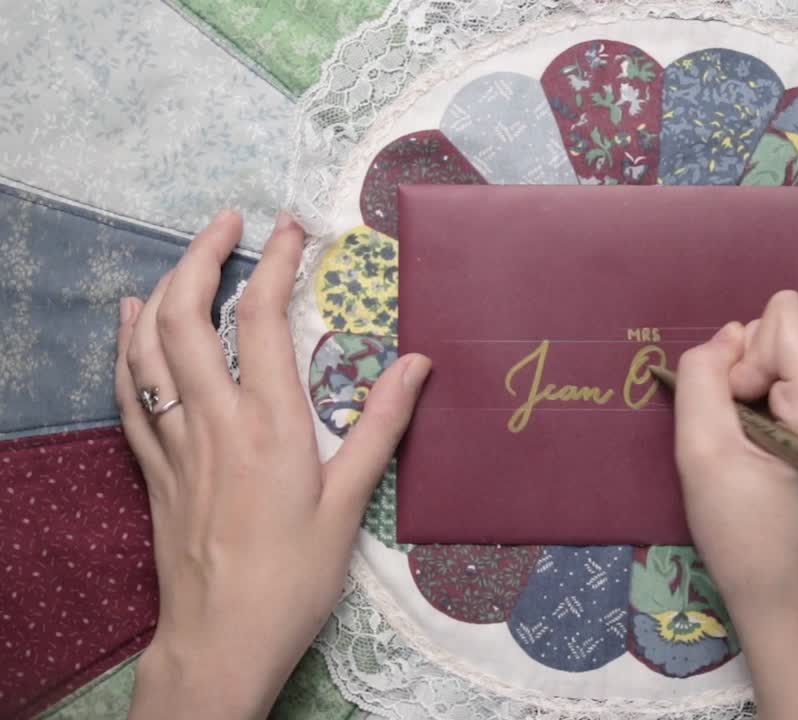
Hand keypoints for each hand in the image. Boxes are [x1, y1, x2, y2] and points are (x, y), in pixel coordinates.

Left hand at [115, 210, 430, 718]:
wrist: (222, 638)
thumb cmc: (295, 577)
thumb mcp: (350, 503)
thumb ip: (380, 426)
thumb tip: (417, 363)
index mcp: (269, 424)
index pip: (260, 319)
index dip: (273, 262)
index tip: (289, 228)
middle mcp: (213, 421)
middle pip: (188, 315)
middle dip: (204, 255)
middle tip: (230, 222)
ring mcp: (174, 442)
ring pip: (148, 346)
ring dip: (162, 289)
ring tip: (186, 256)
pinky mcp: (153, 468)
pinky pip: (128, 391)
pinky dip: (126, 345)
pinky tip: (132, 320)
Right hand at [673, 290, 797, 718]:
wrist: (795, 606)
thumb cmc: (748, 541)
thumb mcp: (702, 455)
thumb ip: (701, 379)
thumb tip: (724, 337)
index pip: (784, 314)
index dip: (745, 356)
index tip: (740, 416)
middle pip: (788, 334)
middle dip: (751, 375)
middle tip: (743, 440)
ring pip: (791, 359)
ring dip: (759, 395)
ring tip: (754, 454)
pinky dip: (773, 410)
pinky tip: (768, 458)